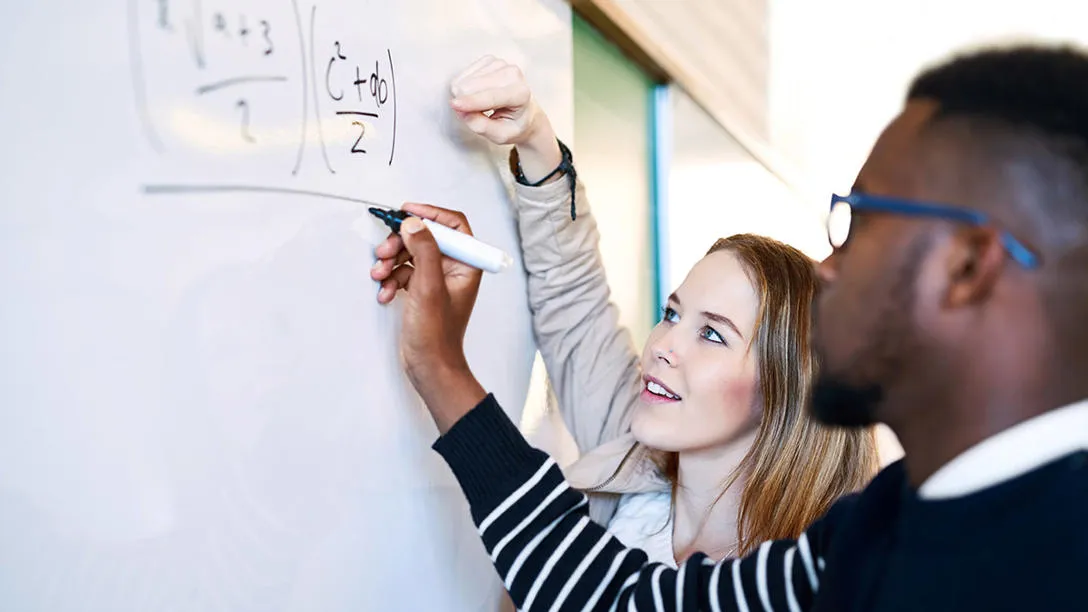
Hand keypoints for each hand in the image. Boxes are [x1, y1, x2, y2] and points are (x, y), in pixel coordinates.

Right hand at [371, 203, 486, 431]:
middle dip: (401, 243)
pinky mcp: (423, 292)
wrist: (429, 367)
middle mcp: (455, 269)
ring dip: (391, 262)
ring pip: (411, 255)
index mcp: (467, 264)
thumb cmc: (437, 335)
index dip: (429, 214)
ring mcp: (438, 280)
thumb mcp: (428, 287)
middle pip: (425, 237)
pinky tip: (385, 293)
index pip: (453, 224)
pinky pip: (404, 273)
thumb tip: (414, 223)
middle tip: (384, 251)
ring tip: (380, 275)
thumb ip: (424, 250)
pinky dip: (391, 279)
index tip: (405, 212)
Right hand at [450, 55, 561, 182]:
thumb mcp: (500, 135)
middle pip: (475, 85)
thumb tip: (461, 111)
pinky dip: (464, 86)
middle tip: (473, 115)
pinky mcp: (489, 60)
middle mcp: (513, 74)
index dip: (471, 101)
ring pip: (467, 79)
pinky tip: (475, 94)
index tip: (454, 105)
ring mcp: (500, 64)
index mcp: (521, 93)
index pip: (491, 96)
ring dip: (464, 95)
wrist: (524, 112)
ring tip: (478, 106)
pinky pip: (464, 73)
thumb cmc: (513, 125)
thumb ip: (480, 126)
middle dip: (464, 101)